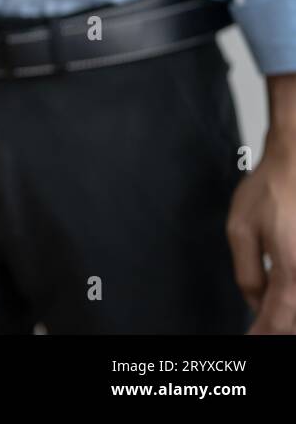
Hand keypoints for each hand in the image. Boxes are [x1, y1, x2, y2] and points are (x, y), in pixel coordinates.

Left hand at [228, 73, 295, 332]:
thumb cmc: (272, 189)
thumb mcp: (241, 230)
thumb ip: (248, 274)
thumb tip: (255, 305)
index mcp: (293, 270)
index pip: (277, 321)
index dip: (261, 336)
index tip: (250, 342)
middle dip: (277, 328)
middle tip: (258, 332)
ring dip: (288, 313)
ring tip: (269, 314)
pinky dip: (294, 295)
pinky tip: (282, 293)